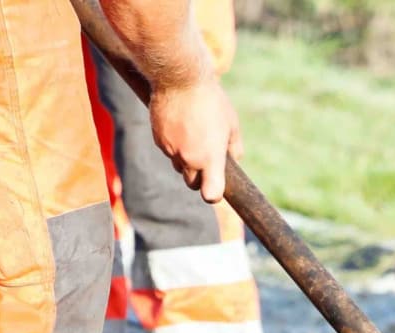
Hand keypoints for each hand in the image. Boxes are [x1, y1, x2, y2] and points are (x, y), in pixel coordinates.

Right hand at [148, 76, 242, 202]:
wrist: (180, 77)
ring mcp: (172, 150)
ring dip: (185, 160)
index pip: (210, 194)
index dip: (213, 194)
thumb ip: (234, 148)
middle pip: (192, 184)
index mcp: (210, 158)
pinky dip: (174, 144)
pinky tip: (180, 125)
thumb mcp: (231, 123)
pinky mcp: (159, 140)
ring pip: (179, 167)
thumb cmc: (211, 99)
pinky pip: (168, 151)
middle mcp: (190, 159)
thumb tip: (235, 161)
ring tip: (193, 135)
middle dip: (198, 177)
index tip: (215, 188)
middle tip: (205, 159)